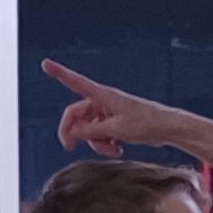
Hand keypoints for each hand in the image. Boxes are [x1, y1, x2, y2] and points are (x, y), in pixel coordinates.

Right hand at [41, 59, 203, 160]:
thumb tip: (73, 133)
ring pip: (88, 128)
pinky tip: (117, 148)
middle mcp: (103, 101)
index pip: (76, 82)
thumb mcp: (116, 130)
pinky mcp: (114, 121)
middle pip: (76, 115)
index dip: (59, 73)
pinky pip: (100, 133)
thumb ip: (91, 132)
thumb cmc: (146, 124)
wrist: (167, 128)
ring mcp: (108, 112)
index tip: (45, 63)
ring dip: (95, 142)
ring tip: (112, 150)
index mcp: (103, 96)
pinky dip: (105, 143)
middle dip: (74, 132)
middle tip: (70, 147)